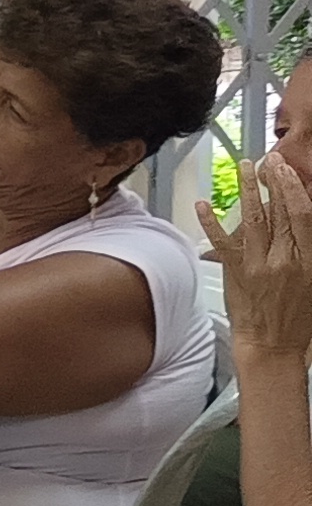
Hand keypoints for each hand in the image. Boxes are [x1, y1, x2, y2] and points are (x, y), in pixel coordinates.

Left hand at [203, 152, 311, 363]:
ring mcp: (258, 266)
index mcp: (310, 261)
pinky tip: (203, 203)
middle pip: (279, 212)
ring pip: (252, 220)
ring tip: (245, 166)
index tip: (289, 170)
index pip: (304, 215)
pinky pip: (221, 242)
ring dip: (247, 190)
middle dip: (274, 182)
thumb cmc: (298, 317)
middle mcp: (284, 260)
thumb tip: (302, 217)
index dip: (295, 188)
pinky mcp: (235, 273)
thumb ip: (308, 249)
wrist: (272, 347)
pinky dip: (210, 222)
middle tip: (270, 158)